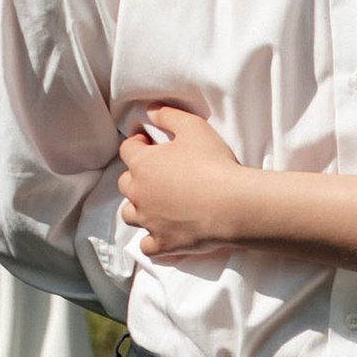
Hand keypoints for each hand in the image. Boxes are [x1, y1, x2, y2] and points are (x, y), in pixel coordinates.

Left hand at [117, 102, 255, 257]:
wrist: (232, 205)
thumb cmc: (213, 163)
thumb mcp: (193, 127)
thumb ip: (168, 115)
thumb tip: (150, 111)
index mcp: (143, 164)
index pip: (127, 149)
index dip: (138, 143)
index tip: (150, 142)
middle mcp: (139, 194)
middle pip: (124, 183)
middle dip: (137, 176)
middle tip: (157, 173)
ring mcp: (149, 221)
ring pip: (130, 215)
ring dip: (138, 208)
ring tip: (156, 204)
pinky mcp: (163, 243)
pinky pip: (147, 246)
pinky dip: (151, 240)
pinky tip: (161, 235)